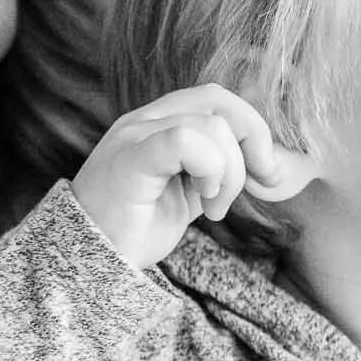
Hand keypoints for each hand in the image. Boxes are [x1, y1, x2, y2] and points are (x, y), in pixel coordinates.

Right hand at [72, 83, 314, 267]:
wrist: (91, 260)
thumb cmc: (135, 228)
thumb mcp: (189, 193)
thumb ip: (218, 171)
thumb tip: (268, 164)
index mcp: (159, 123)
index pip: (216, 99)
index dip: (253, 129)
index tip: (267, 172)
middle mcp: (145, 121)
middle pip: (218, 101)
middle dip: (255, 140)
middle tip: (261, 181)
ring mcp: (135, 136)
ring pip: (211, 126)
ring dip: (229, 174)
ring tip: (213, 207)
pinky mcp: (131, 159)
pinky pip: (183, 140)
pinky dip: (211, 170)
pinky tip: (205, 201)